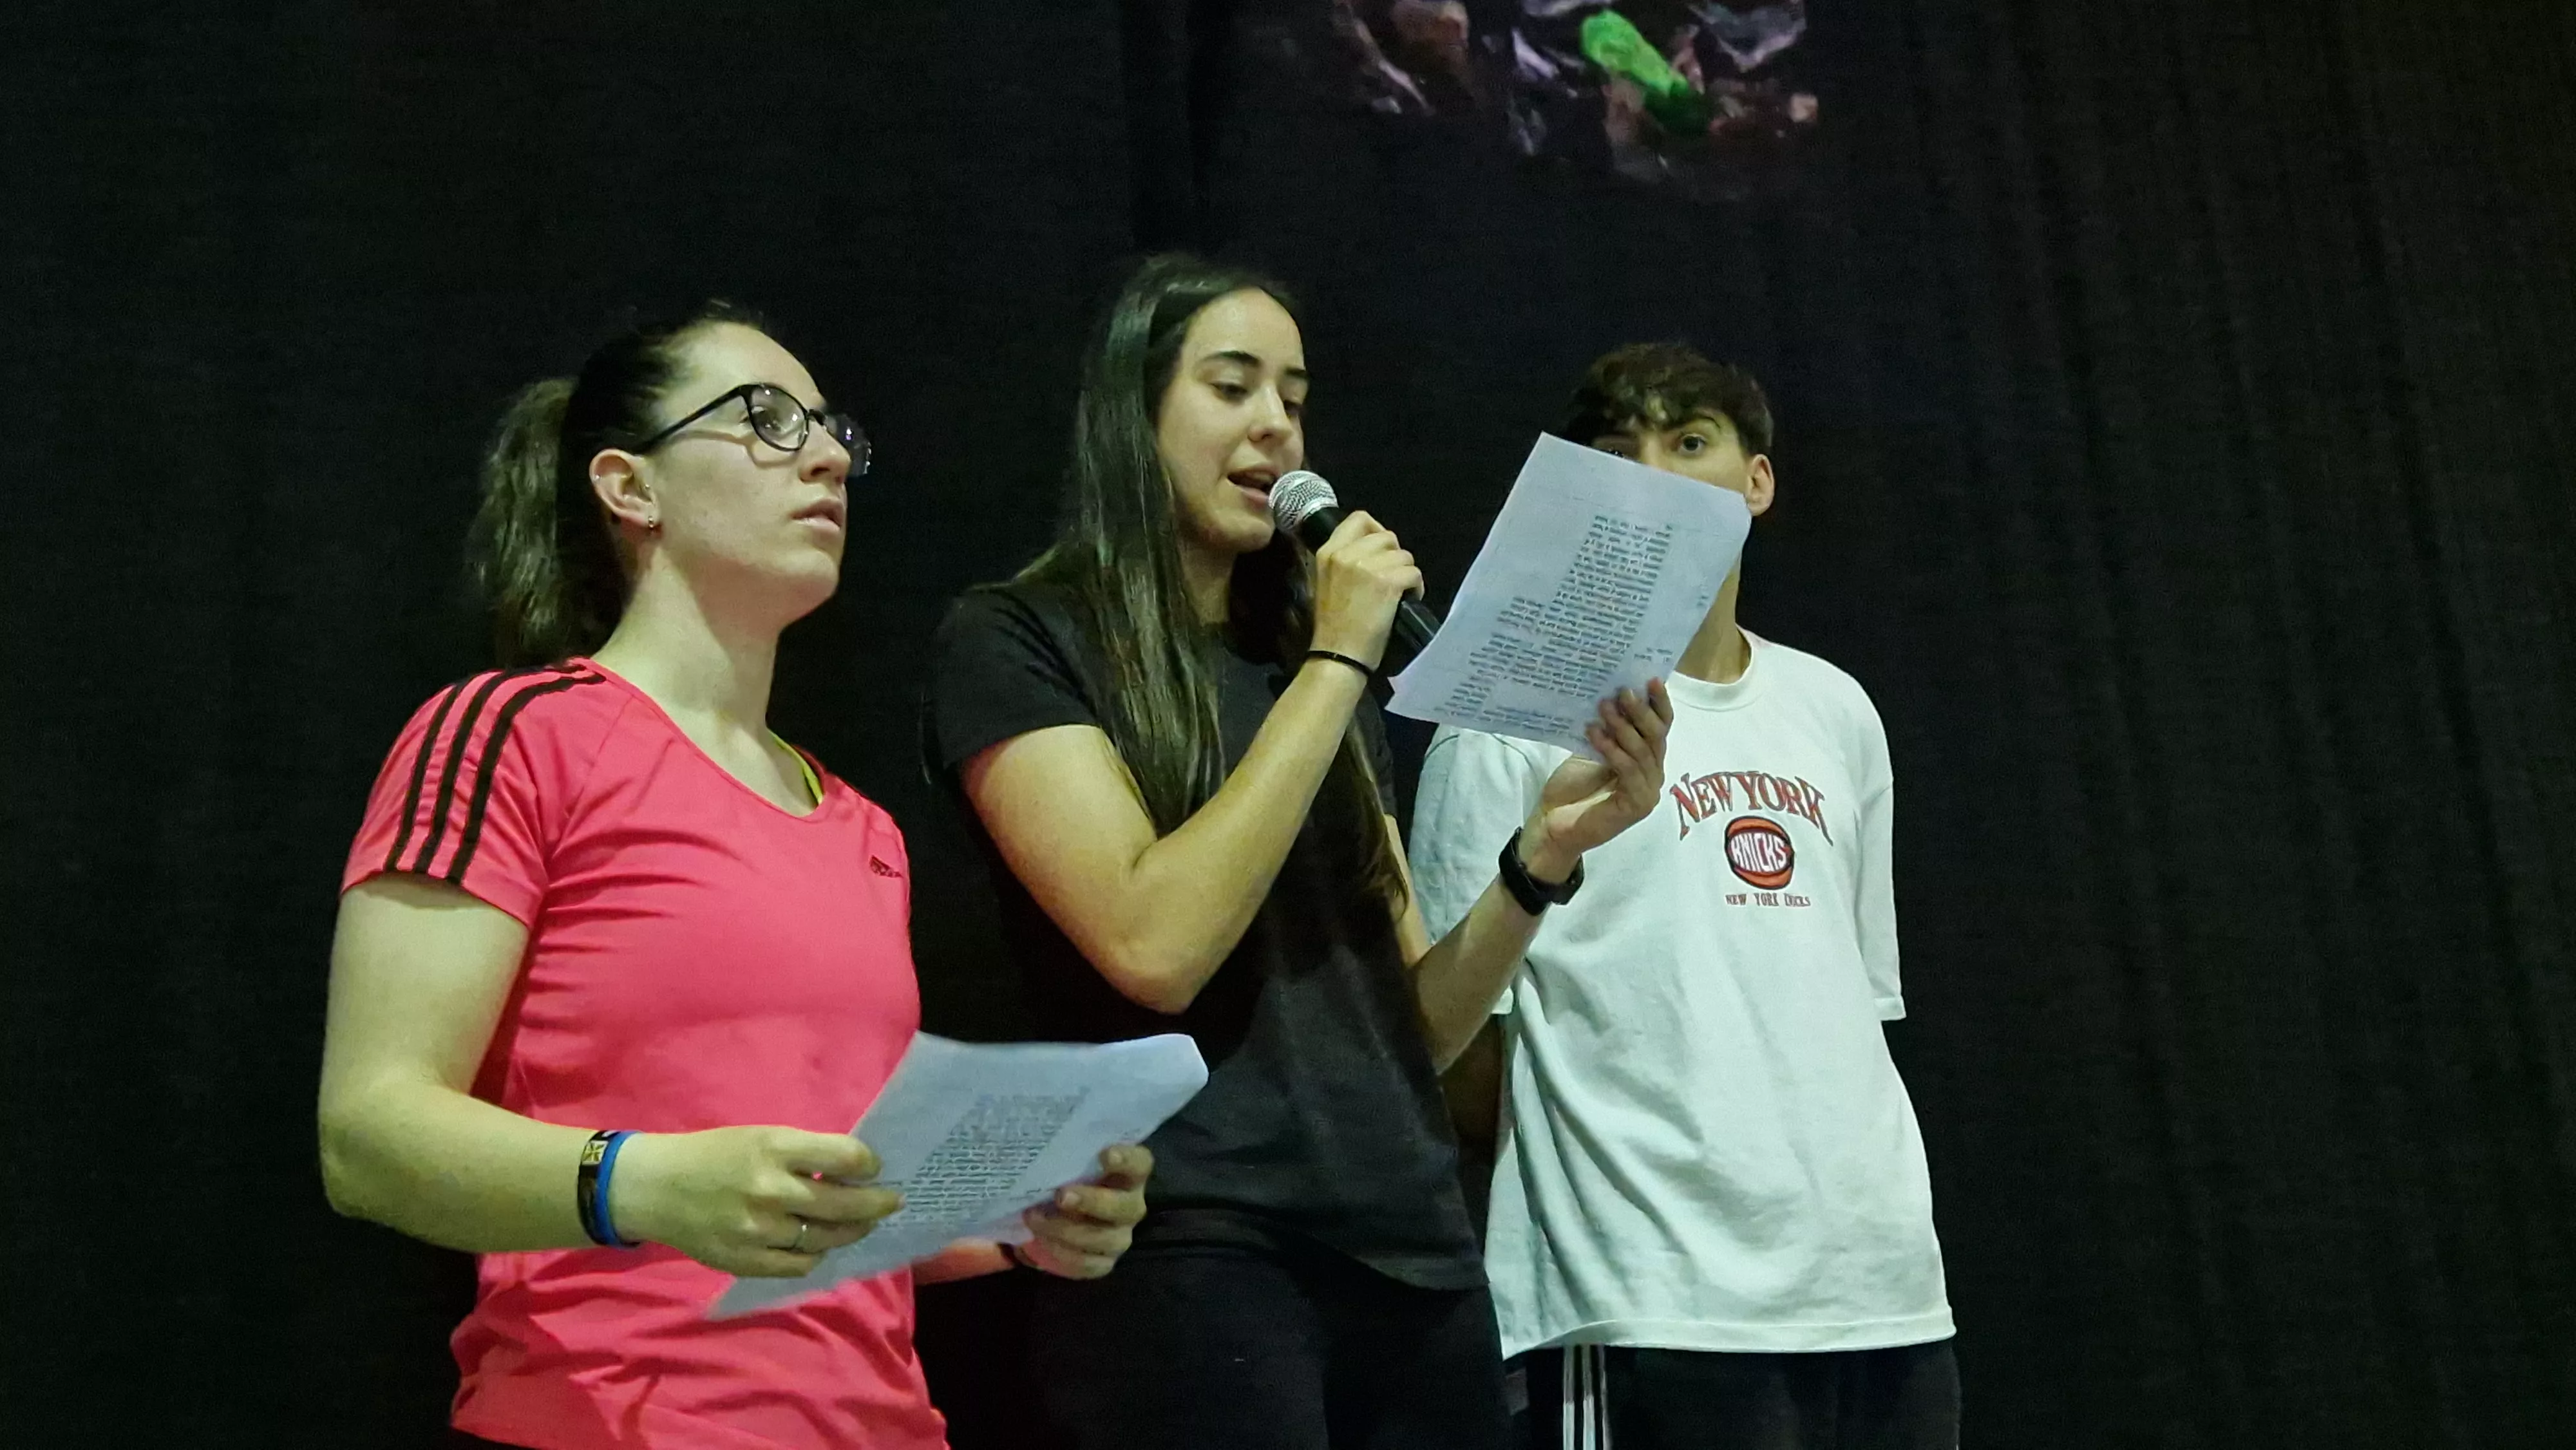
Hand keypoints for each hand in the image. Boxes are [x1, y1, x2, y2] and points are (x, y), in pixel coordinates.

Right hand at [608, 1126, 902, 1278]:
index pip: (844, 1158)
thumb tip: (854, 1169)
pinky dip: (816, 1254)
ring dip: (851, 1232)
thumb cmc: (714, 1155)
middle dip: (877, 1204)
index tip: (874, 1167)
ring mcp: (759, 1231)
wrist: (656, 1189)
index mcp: (774, 1148)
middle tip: (892, 1201)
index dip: (868, 1164)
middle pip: (844, 1205)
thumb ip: (804, 1152)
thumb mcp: (761, 1137)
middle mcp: (770, 1191)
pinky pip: (800, 1264)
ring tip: (861, 1224)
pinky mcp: (747, 1262)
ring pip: (826, 1239)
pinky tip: (820, 1244)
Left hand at [1013, 1145, 1151, 1279]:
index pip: (1140, 1164)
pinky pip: (1086, 1264)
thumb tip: (1039, 1149)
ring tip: (1034, 1217)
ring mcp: (1120, 1237)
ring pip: (1103, 1239)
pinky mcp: (1105, 1262)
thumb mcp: (1069, 1163)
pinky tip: (1038, 1240)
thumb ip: (1066, 1157)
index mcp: (1129, 1175)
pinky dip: (1060, 1253)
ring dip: (1065, 1229)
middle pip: (1124, 1207)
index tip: (1105, 1154)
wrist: (1056, 1215)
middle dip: (1092, 1202)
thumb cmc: (1065, 1178)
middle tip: (1061, 1196)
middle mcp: (1131, 1206)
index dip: (1127, 1160)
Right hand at [1307, 512, 1421, 670]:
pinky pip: (1414, 572)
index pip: (1359, 519)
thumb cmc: (1332, 625)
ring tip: (1400, 592)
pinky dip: (1417, 587)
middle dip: (1395, 555)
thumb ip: (1344, 560)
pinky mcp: (1388, 582)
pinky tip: (1408, 600)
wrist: (1337, 654)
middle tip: (1393, 576)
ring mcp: (1367, 566)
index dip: (1377, 530)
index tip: (1382, 550)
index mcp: (1328, 551)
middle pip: (1387, 536)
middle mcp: (1346, 553)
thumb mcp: (1326, 581)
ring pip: (1404, 555)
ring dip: (1407, 572)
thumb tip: (1373, 549)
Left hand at [1522, 680, 1675, 881]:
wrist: (1552, 825)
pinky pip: (1628, 770)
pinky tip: (1594, 733)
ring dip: (1622, 726)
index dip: (1659, 704)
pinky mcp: (1637, 805)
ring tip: (1603, 706)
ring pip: (1642, 751)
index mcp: (1646, 760)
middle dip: (1640, 711)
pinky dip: (1612, 749)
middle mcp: (1653, 774)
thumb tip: (1611, 693)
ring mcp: (1647, 792)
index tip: (1650, 680)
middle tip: (1622, 691)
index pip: (1661, 728)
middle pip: (1656, 736)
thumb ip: (1607, 729)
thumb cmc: (1571, 788)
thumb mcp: (1591, 750)